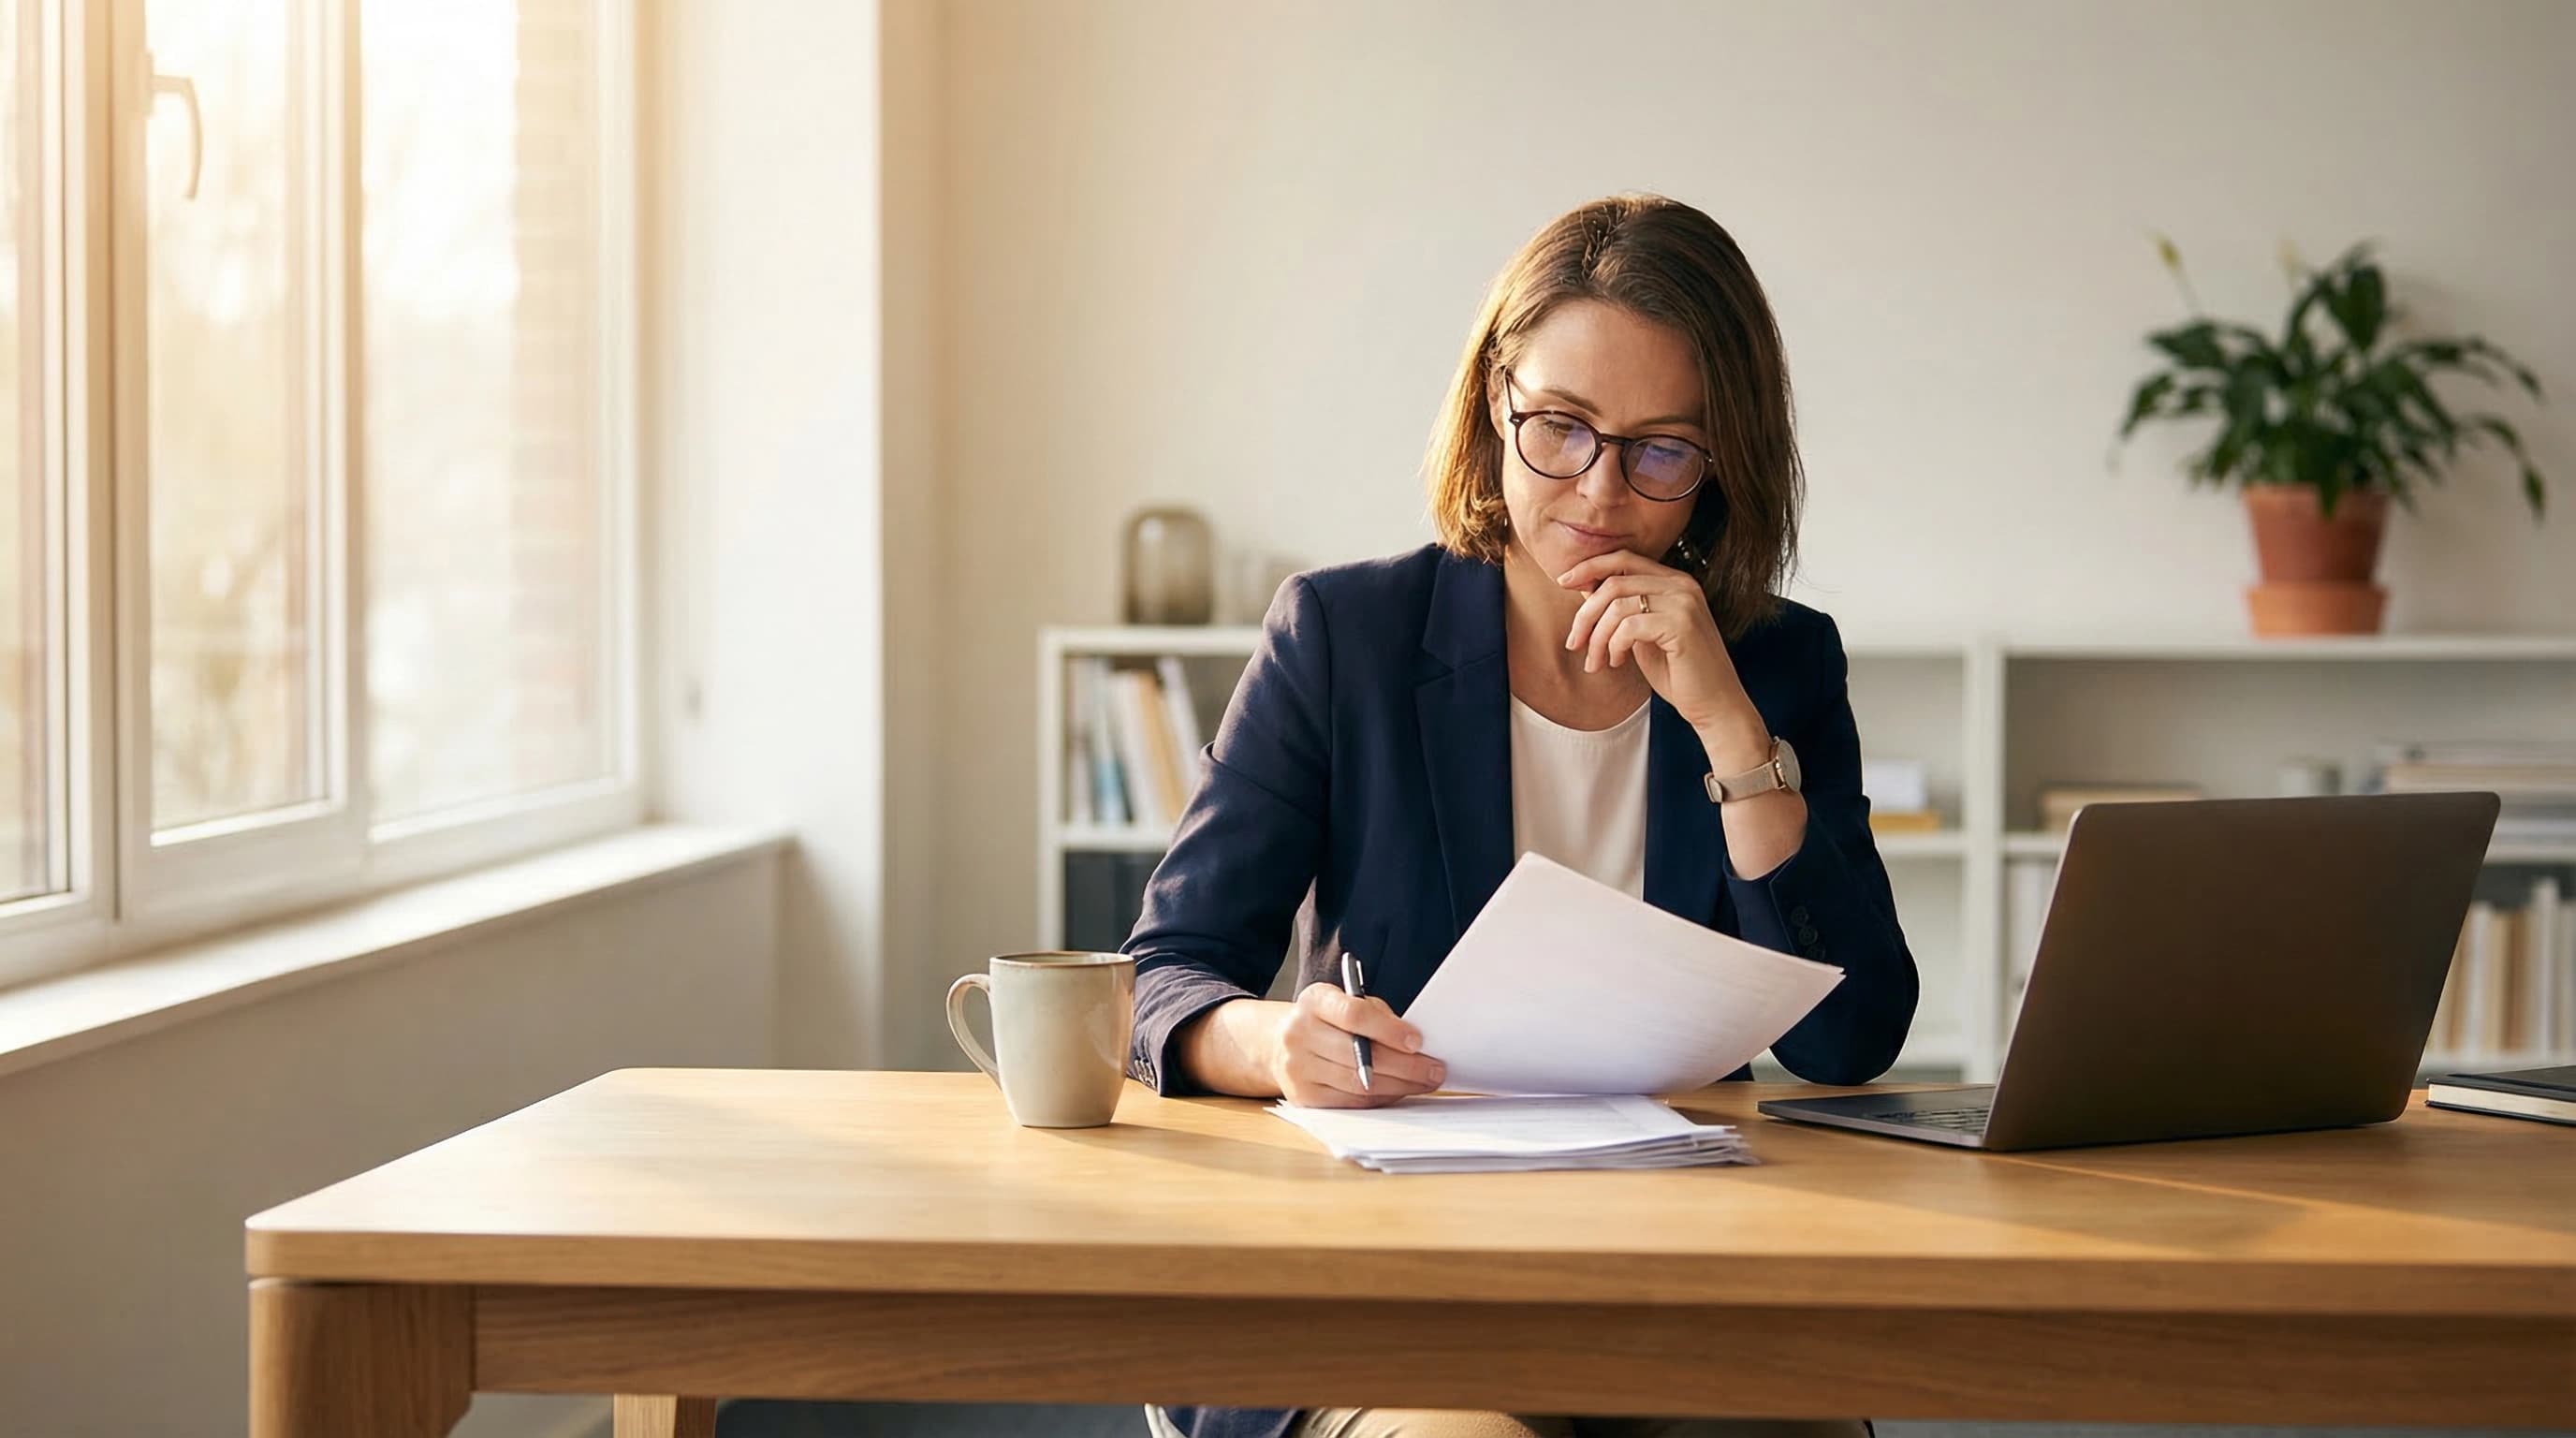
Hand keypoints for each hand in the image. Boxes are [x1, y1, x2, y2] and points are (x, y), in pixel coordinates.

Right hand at [1269, 982, 1444, 1107]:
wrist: (1280, 1043)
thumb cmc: (1328, 1020)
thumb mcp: (1347, 1002)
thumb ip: (1377, 1016)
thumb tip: (1416, 1045)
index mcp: (1314, 1001)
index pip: (1354, 1015)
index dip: (1389, 1030)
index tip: (1418, 1041)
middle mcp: (1298, 1034)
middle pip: (1359, 1056)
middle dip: (1405, 1066)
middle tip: (1435, 1069)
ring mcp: (1297, 1068)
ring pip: (1358, 1084)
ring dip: (1399, 1086)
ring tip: (1425, 1082)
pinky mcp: (1303, 1097)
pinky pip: (1351, 1102)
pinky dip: (1381, 1098)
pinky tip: (1399, 1091)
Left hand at [1557, 550, 1757, 743]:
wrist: (1715, 704)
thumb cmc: (1678, 672)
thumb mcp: (1641, 636)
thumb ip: (1621, 610)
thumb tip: (1584, 588)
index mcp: (1674, 581)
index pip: (1624, 559)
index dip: (1590, 567)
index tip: (1563, 583)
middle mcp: (1682, 584)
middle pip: (1614, 581)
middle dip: (1585, 613)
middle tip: (1573, 643)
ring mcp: (1684, 602)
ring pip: (1617, 605)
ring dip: (1596, 637)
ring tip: (1596, 662)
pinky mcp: (1682, 625)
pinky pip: (1628, 626)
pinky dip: (1614, 646)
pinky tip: (1618, 662)